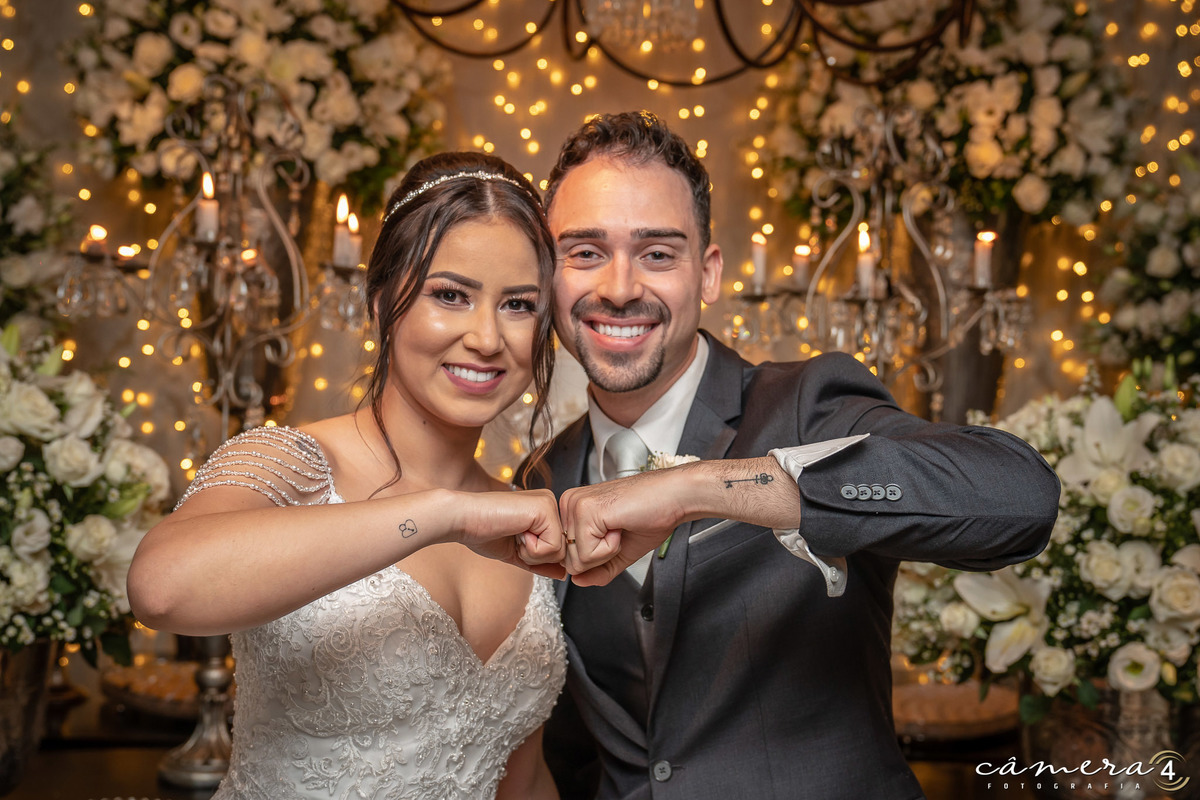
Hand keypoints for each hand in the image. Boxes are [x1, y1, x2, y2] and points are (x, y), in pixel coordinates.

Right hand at [453, 489, 566, 579]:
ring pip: (559, 551)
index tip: (513, 539)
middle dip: (535, 556)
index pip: (557, 548)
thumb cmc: (483, 533)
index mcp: (544, 510)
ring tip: (514, 534)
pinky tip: (516, 532)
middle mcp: (550, 502)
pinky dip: (531, 549)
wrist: (461, 519)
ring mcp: (550, 503)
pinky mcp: (546, 508)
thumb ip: (541, 562)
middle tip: (513, 537)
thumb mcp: (518, 552)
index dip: (535, 556)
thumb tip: (564, 574)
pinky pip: (553, 547)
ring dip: (532, 553)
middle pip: (562, 551)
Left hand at [559, 469, 691, 586]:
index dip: (597, 557)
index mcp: (573, 509)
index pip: (569, 557)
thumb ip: (596, 570)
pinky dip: (611, 548)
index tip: (615, 533)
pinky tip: (620, 526)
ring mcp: (575, 505)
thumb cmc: (651, 515)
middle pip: (570, 561)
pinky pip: (587, 554)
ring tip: (620, 528)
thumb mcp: (618, 552)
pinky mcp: (585, 510)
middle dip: (600, 557)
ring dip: (606, 552)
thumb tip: (577, 581)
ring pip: (576, 560)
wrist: (673, 498)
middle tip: (619, 532)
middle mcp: (569, 504)